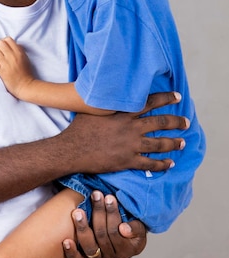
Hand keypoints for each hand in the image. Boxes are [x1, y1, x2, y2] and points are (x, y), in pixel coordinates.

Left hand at [0, 37, 34, 98]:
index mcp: (19, 52)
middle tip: (1, 54)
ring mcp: (6, 64)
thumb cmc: (26, 72)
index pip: (7, 39)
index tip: (5, 48)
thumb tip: (10, 44)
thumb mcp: (25, 58)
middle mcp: (12, 57)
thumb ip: (18, 50)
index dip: (5, 42)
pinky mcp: (1, 72)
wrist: (25, 86)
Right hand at [60, 91, 187, 174]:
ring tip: (182, 142)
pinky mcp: (127, 161)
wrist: (72, 149)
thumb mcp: (92, 108)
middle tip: (186, 122)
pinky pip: (150, 163)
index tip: (177, 96)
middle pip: (160, 123)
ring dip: (173, 143)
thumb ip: (105, 103)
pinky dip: (162, 164)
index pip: (150, 102)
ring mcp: (130, 145)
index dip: (166, 98)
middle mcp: (130, 128)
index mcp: (123, 113)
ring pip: (159, 144)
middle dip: (176, 122)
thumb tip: (107, 93)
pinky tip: (170, 163)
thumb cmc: (79, 128)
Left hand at [63, 191, 146, 257]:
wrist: (124, 238)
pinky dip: (71, 251)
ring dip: (82, 228)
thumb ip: (135, 228)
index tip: (108, 197)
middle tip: (95, 195)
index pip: (117, 232)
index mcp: (127, 250)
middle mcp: (112, 257)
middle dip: (98, 213)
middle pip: (102, 236)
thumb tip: (123, 229)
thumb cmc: (132, 228)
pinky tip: (65, 241)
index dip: (112, 214)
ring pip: (90, 247)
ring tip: (77, 212)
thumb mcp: (139, 227)